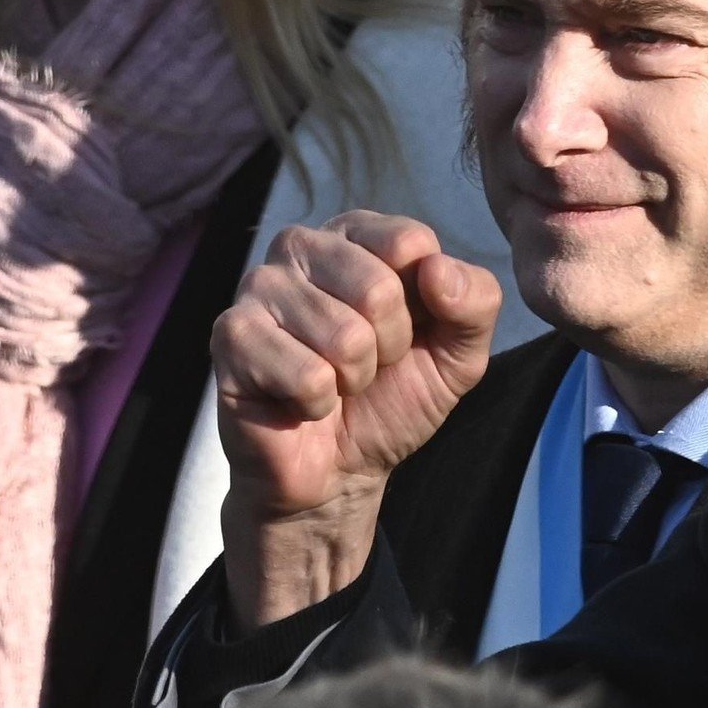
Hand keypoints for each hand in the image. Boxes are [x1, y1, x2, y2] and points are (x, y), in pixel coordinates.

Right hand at [213, 210, 501, 624]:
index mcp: (355, 234)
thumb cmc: (392, 398)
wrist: (338, 473)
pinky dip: (317, 404)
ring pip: (344, 337)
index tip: (404, 334)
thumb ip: (476, 300)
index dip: (423, 307)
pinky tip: (299, 402)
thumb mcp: (459, 353)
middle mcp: (301, 245)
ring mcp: (258, 287)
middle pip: (378, 288)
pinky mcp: (231, 336)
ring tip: (333, 384)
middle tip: (364, 368)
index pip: (410, 242)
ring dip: (352, 379)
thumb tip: (438, 268)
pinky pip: (306, 375)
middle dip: (388, 349)